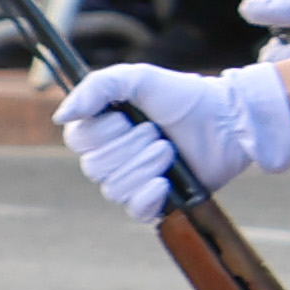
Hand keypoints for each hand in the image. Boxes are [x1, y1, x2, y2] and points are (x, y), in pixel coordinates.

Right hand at [59, 57, 289, 212]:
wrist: (229, 120)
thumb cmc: (185, 96)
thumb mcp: (140, 78)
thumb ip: (97, 87)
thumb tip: (61, 116)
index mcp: (104, 129)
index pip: (78, 141)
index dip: (102, 132)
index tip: (127, 118)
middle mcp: (113, 157)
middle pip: (94, 167)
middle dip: (130, 147)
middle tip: (158, 133)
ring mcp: (135, 180)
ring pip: (113, 188)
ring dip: (144, 166)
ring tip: (170, 150)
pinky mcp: (157, 201)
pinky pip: (135, 211)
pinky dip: (148, 198)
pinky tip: (165, 183)